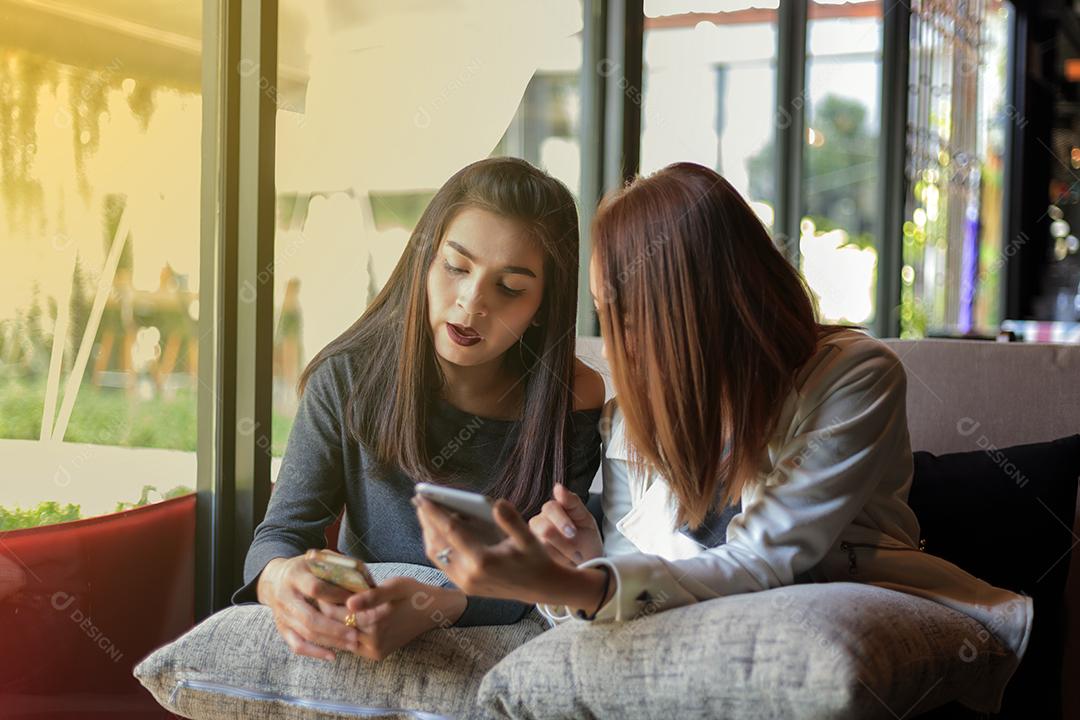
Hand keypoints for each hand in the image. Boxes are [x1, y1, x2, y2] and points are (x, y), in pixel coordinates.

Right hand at [256, 554, 360, 661]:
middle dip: (335, 628)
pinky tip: (333, 655)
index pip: (315, 589)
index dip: (336, 597)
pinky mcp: (282, 628)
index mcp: (295, 575)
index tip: (356, 603)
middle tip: (356, 635)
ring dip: (330, 641)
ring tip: (352, 644)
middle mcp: (285, 596)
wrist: (275, 578)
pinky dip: (315, 652)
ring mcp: (282, 614)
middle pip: (310, 617)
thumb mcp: (319, 559)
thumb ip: (339, 567)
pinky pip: (297, 645)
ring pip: (306, 633)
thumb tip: (366, 583)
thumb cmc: (307, 567)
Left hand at [312, 577, 466, 660]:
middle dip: (327, 613)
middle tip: (319, 598)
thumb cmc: (413, 593)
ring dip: (333, 625)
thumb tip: (349, 603)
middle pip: (338, 628)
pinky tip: (340, 619)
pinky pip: (353, 645)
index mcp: (376, 623)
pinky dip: (344, 633)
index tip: (319, 589)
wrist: (433, 611)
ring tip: (327, 607)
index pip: (339, 614)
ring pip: (343, 639)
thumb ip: (371, 595)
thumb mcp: (395, 587)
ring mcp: (375, 651)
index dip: (326, 602)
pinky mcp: (377, 655)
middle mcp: (374, 642)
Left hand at [415, 495, 609, 613]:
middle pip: (437, 544)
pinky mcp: (464, 587)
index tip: (423, 498)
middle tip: (419, 501)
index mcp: (483, 561)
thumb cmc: (535, 559)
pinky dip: (437, 545)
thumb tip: (497, 503)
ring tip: (426, 514)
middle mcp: (469, 575)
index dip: (435, 513)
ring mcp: (464, 584)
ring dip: (428, 533)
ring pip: (436, 555)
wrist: (541, 588)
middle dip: (426, 521)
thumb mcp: (528, 538)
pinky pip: (442, 563)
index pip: (451, 532)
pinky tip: (438, 532)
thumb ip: (511, 520)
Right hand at [528, 484, 602, 565]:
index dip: (562, 521)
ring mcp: (534, 540)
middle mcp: (539, 522)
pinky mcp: (533, 556)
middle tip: (576, 550)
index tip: (573, 532)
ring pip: (543, 545)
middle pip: (544, 528)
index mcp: (552, 509)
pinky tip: (565, 562)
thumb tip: (557, 487)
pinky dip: (559, 562)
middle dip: (562, 541)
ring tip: (574, 555)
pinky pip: (543, 559)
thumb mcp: (585, 518)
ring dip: (563, 553)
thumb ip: (572, 502)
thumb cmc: (586, 537)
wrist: (589, 562)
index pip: (550, 508)